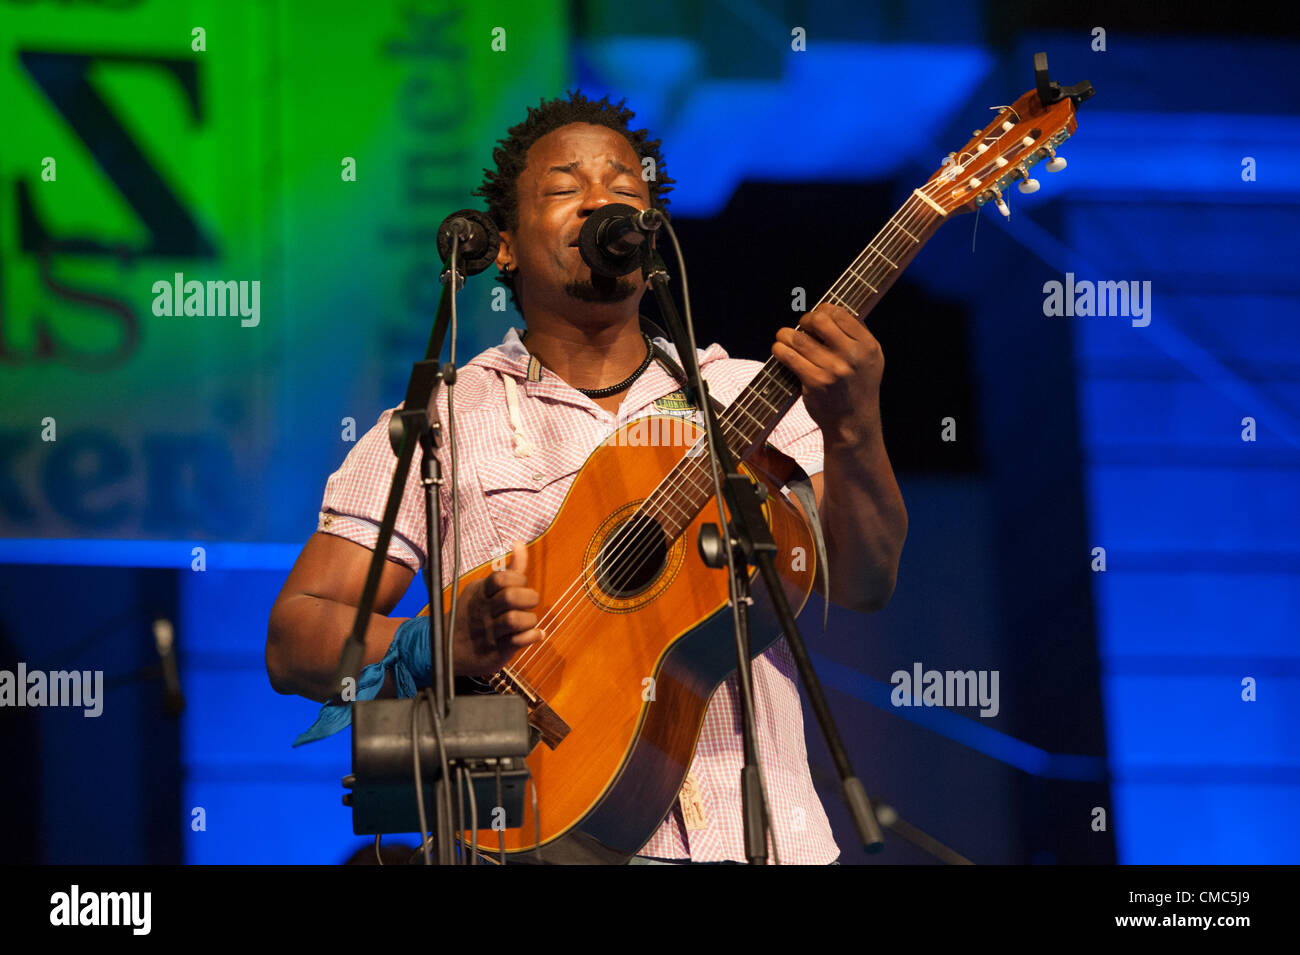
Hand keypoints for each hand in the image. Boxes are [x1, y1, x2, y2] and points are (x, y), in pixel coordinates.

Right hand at [452, 540, 544, 676]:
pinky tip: (535, 634)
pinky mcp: (496, 651)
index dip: (518, 579)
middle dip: (528, 597)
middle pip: (510, 597)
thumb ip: (509, 570)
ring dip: (530, 619)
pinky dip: (532, 637)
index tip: (520, 586)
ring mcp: (489, 632)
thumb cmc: (474, 614)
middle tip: (528, 603)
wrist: (450, 650)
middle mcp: (483, 611)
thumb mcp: (485, 589)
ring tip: (528, 621)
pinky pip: (519, 642)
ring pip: (515, 620)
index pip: (501, 578)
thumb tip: (520, 543)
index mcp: (480, 593)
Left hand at [772, 303, 883, 447]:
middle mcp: (852, 356)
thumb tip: (829, 311)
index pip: (839, 313)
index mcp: (868, 346)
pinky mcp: (815, 382)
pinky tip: (779, 350)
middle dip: (805, 320)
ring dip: (785, 334)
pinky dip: (780, 350)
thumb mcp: (870, 360)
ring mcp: (833, 369)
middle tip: (800, 328)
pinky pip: (789, 356)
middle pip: (819, 320)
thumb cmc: (858, 388)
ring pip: (799, 338)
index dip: (822, 311)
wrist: (854, 424)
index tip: (815, 318)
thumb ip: (856, 337)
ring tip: (783, 337)